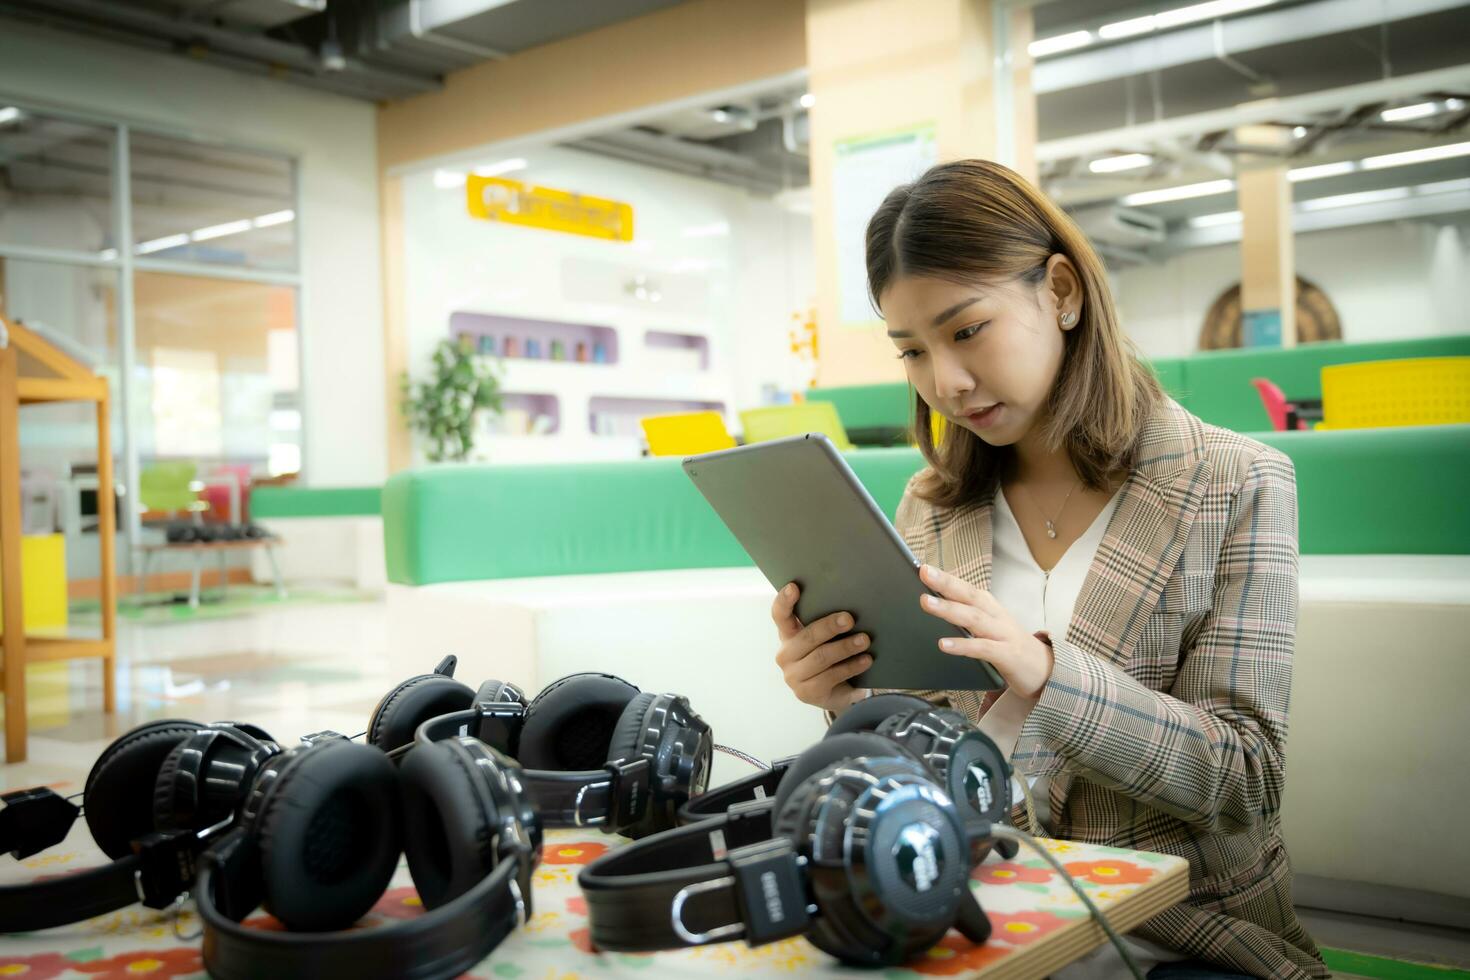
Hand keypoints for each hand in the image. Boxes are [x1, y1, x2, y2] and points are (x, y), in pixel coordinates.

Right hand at [771, 582, 870, 712]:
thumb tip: (851, 606)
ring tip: (865, 640)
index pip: (780, 615)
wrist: (834, 693)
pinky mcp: (806, 693)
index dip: (784, 601)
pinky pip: (831, 677)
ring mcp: (793, 676)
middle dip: (829, 626)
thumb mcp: (827, 638)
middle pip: (807, 637)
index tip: (794, 587)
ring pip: (821, 657)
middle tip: (849, 619)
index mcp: (787, 634)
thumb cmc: (832, 656)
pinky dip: (851, 667)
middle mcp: (785, 654)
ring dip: (845, 647)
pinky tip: (866, 660)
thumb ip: (829, 623)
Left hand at [917, 564, 1053, 698]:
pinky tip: (944, 644)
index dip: (946, 577)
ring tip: (926, 602)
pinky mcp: (1008, 655)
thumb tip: (933, 606)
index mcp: (990, 607)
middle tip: (924, 573)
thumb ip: (966, 616)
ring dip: (949, 609)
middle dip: (946, 583)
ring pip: (974, 618)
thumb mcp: (989, 626)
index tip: (923, 568)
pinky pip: (983, 648)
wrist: (1046, 669)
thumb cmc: (1008, 645)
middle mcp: (996, 616)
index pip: (966, 588)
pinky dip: (963, 645)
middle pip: (969, 596)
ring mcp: (1003, 635)